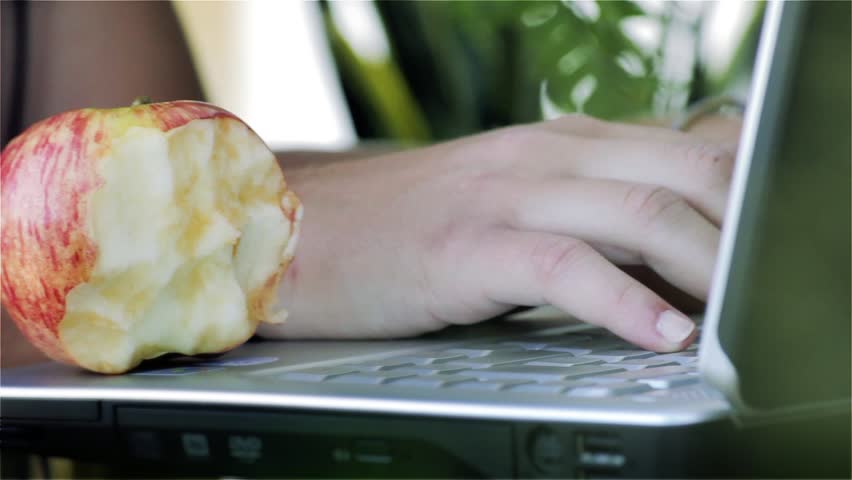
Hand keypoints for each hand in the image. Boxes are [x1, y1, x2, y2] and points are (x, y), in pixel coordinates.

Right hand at [259, 114, 738, 351]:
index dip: (749, 196)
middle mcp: (547, 155)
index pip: (689, 150)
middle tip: (779, 290)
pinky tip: (662, 335)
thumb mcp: (512, 201)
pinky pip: (568, 264)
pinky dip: (626, 301)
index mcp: (563, 142)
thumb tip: (670, 255)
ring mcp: (508, 194)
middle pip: (687, 176)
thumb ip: (589, 212)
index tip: (779, 244)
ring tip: (743, 318)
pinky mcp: (470, 244)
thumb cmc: (409, 223)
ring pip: (643, 214)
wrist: (305, 225)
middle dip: (746, 234)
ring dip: (711, 269)